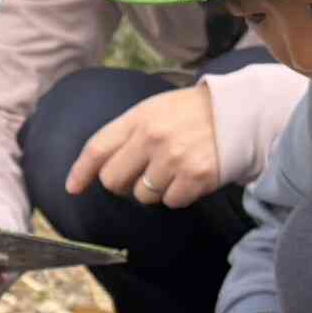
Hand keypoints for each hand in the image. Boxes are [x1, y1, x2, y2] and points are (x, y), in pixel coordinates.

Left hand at [64, 85, 218, 208]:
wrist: (239, 113)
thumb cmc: (190, 115)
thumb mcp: (153, 111)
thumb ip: (124, 135)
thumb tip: (95, 170)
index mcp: (139, 118)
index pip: (98, 148)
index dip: (81, 171)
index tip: (72, 188)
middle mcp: (153, 138)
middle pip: (113, 181)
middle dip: (122, 184)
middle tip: (141, 174)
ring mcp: (174, 159)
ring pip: (142, 196)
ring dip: (154, 189)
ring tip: (172, 169)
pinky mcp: (195, 177)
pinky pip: (171, 201)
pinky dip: (178, 195)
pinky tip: (189, 176)